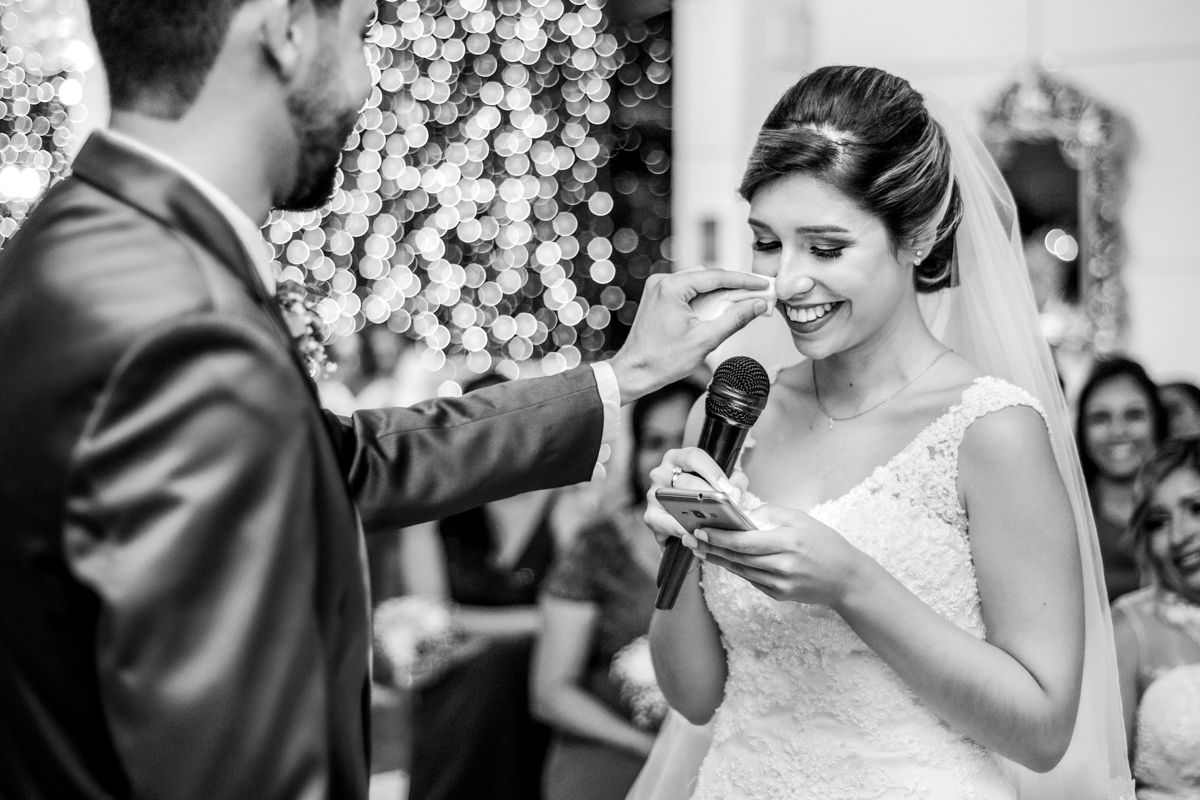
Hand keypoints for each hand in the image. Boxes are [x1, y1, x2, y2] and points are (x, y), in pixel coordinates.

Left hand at [608, 269, 769, 404]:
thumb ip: (735, 319)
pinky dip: (705, 298)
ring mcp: (659, 289)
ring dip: (720, 292)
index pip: (716, 276)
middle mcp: (662, 282)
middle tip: (757, 294)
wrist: (634, 372)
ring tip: (743, 302)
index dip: (744, 280)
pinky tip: (720, 308)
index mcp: (671, 288)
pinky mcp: (659, 297)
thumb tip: (757, 305)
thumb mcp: (706, 340)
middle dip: (733, 285)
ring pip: (698, 283)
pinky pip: (688, 291)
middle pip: (708, 276)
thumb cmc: (660, 360)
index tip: (763, 284)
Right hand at [643, 447, 744, 547]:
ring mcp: (654, 495)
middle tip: (727, 510)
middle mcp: (661, 473)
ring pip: (678, 505)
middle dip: (711, 498)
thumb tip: (735, 494)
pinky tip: (697, 536)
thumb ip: (734, 481)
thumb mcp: (720, 481)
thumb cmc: (703, 493)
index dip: (712, 471)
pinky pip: (669, 525)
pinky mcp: (651, 516)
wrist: (682, 517)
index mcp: (677, 459)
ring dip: (699, 517)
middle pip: (688, 484)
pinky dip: (684, 531)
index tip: (726, 488)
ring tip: (716, 525)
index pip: (694, 457)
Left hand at [683, 503, 868, 606]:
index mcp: (789, 543)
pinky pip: (751, 579)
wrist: (847, 579)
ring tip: (699, 548)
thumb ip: (771, 514)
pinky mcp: (779, 595)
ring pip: (740, 570)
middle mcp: (783, 566)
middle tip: (690, 538)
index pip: (745, 542)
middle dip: (711, 548)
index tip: (700, 530)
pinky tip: (721, 559)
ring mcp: (780, 584)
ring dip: (717, 560)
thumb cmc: (826, 543)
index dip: (720, 537)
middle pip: (738, 558)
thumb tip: (743, 515)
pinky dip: (735, 568)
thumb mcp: (802, 519)